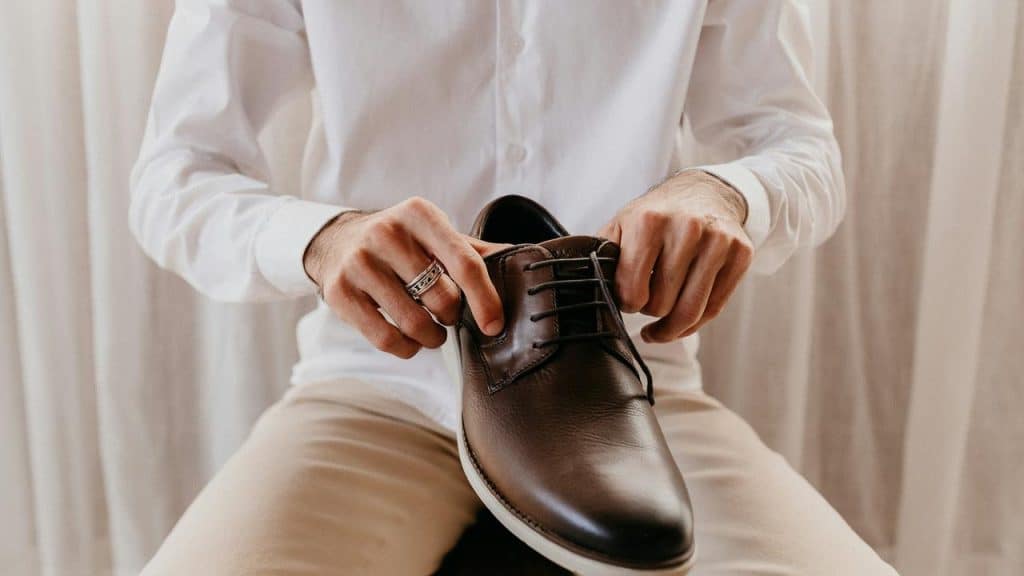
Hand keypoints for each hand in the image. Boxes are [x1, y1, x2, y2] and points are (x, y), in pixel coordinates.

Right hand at [304, 197, 506, 358]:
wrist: (336, 242)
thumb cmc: (399, 243)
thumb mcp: (433, 234)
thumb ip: (473, 251)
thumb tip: (521, 261)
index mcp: (419, 214)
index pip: (464, 262)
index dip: (485, 299)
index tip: (494, 325)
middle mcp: (386, 233)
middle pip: (441, 297)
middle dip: (452, 316)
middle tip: (448, 315)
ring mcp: (359, 262)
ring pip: (414, 322)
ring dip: (431, 337)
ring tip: (432, 332)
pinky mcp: (339, 291)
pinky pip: (385, 337)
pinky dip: (406, 348)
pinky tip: (409, 340)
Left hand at [599, 170, 752, 341]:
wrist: (704, 192)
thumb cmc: (656, 216)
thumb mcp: (622, 225)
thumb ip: (601, 256)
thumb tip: (584, 289)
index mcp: (649, 222)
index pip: (633, 291)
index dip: (626, 303)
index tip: (628, 298)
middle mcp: (686, 228)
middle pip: (662, 305)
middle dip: (650, 311)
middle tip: (647, 301)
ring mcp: (717, 240)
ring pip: (690, 312)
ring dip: (671, 327)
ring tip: (660, 327)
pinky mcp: (740, 253)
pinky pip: (714, 309)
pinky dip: (695, 324)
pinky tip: (681, 322)